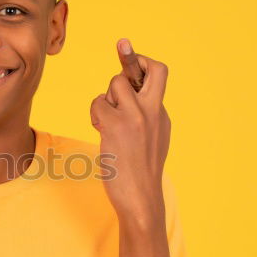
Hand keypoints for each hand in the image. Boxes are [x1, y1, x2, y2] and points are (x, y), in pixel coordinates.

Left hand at [90, 38, 170, 224]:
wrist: (141, 199)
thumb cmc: (140, 173)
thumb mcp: (152, 139)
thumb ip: (145, 116)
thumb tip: (126, 96)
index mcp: (161, 114)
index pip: (159, 73)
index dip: (142, 62)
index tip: (128, 57)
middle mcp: (153, 111)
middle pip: (148, 67)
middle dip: (129, 59)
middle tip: (117, 61)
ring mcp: (136, 117)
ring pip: (114, 84)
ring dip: (105, 98)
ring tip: (105, 119)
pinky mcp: (117, 126)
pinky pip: (98, 104)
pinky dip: (95, 114)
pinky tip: (100, 129)